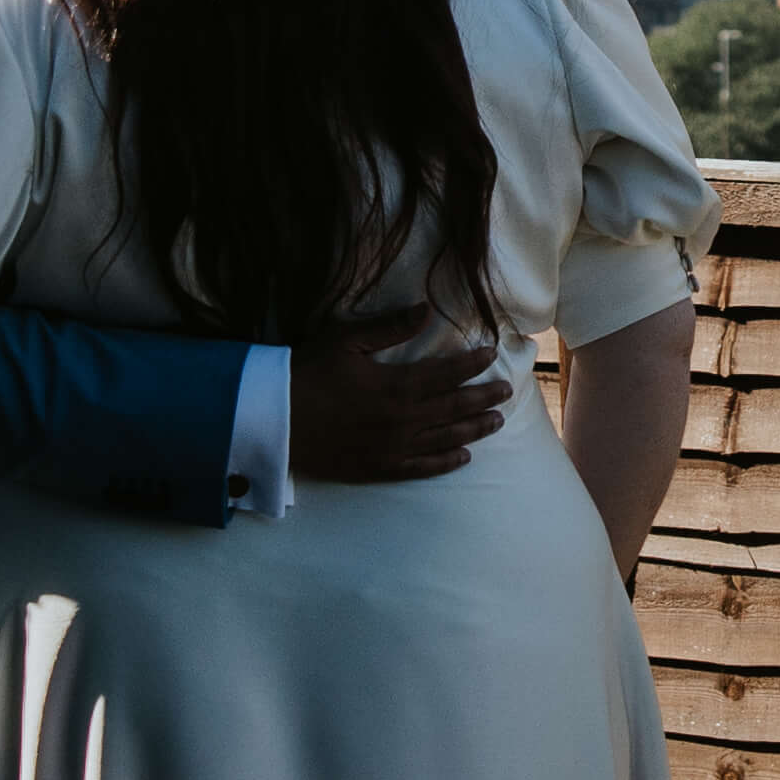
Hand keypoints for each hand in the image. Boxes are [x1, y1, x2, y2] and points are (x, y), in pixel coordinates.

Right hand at [286, 316, 510, 484]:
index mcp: (395, 386)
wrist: (273, 419)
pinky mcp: (378, 468)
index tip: (491, 355)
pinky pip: (421, 469)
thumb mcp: (345, 340)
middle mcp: (401, 420)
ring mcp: (392, 448)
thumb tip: (425, 310)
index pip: (446, 374)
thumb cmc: (306, 373)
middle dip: (483, 397)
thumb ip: (389, 328)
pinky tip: (463, 457)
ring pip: (445, 439)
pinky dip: (445, 463)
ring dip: (474, 429)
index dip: (472, 364)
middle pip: (453, 407)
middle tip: (506, 391)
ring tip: (496, 422)